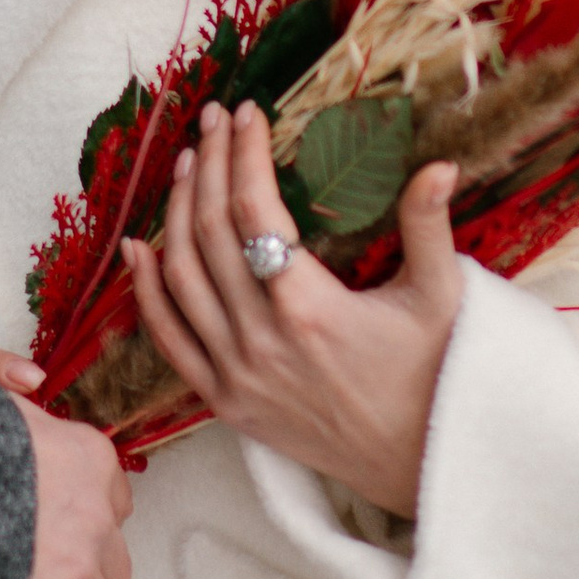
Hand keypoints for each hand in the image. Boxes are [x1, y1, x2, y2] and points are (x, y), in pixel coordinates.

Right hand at [0, 387, 133, 578]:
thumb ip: (0, 371)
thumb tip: (32, 378)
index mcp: (88, 458)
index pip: (113, 505)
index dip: (76, 523)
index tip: (34, 530)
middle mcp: (96, 515)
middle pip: (111, 565)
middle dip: (74, 576)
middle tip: (22, 578)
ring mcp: (75, 570)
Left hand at [127, 99, 463, 518]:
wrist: (420, 464)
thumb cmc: (434, 376)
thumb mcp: (441, 298)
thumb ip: (429, 227)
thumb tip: (439, 165)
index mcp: (310, 308)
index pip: (254, 209)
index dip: (244, 154)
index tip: (247, 114)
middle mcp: (261, 341)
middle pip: (210, 233)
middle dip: (206, 166)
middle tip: (212, 121)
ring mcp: (236, 375)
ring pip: (182, 277)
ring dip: (176, 213)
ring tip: (186, 163)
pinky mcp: (224, 402)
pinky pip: (169, 340)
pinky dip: (145, 291)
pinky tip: (137, 247)